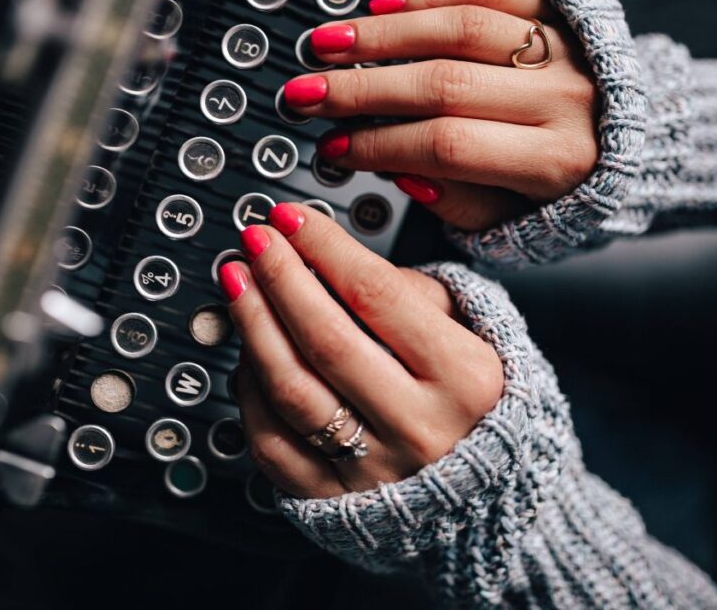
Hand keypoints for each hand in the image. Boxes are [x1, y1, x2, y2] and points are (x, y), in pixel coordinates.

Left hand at [219, 203, 503, 497]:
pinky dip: (249, 390)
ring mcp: (375, 468)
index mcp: (465, 378)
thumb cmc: (463, 394)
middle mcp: (421, 428)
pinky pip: (270, 442)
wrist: (479, 485)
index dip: (323, 247)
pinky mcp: (334, 498)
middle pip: (327, 340)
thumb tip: (321, 255)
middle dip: (279, 278)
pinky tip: (246, 350)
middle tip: (253, 240)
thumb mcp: (464, 327)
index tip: (291, 218)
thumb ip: (404, 288)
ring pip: (291, 389)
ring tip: (236, 282)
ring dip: (252, 325)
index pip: (377, 296)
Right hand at [282, 0, 598, 231]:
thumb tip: (396, 167)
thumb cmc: (572, 186)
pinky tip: (384, 4)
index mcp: (554, 161)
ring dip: (384, 34)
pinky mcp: (558, 8)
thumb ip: (459, 203)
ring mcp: (562, 47)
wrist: (638, 138)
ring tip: (330, 44)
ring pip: (462, 28)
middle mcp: (562, 98)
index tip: (333, 148)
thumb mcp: (519, 220)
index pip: (448, 146)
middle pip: (445, 83)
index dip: (379, 145)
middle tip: (308, 92)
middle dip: (363, 88)